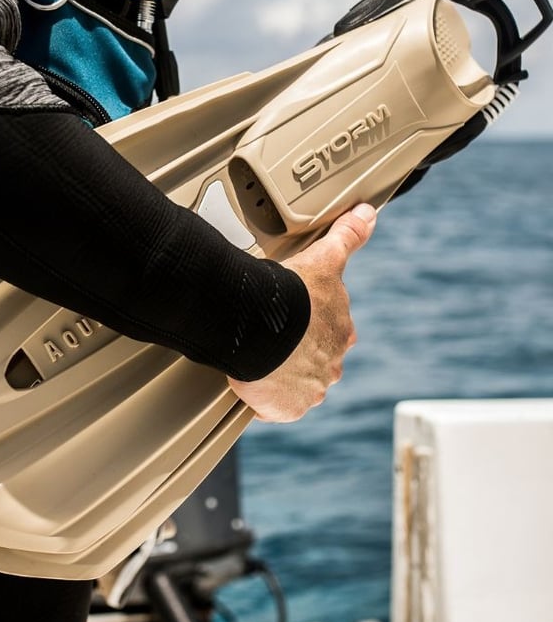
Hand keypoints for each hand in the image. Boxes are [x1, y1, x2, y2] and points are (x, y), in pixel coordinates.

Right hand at [228, 204, 376, 422]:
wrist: (264, 327)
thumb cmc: (293, 294)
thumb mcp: (325, 259)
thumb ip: (348, 237)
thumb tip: (369, 212)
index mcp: (341, 334)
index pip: (330, 332)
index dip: (310, 324)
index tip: (292, 318)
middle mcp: (332, 366)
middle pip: (314, 360)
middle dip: (296, 352)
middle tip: (271, 337)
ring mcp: (310, 390)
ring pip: (296, 384)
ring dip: (281, 375)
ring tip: (258, 359)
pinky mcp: (286, 409)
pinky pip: (276, 407)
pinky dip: (266, 398)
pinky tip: (252, 383)